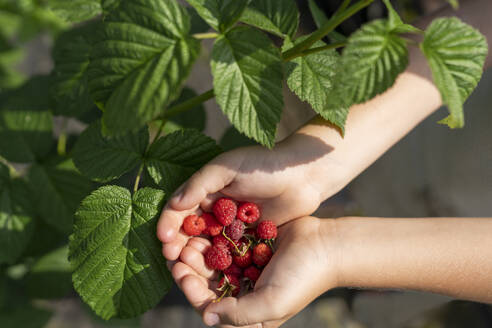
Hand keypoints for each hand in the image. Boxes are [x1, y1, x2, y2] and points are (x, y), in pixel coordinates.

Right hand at [157, 132, 348, 260]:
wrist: (302, 175)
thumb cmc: (263, 164)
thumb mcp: (229, 167)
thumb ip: (201, 183)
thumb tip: (174, 205)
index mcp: (205, 191)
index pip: (178, 211)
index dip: (169, 225)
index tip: (165, 241)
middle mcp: (214, 211)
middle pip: (189, 233)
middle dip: (179, 247)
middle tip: (173, 262)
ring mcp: (230, 227)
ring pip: (206, 247)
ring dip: (196, 260)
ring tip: (187, 273)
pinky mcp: (247, 240)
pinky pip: (229, 255)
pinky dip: (219, 265)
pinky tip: (213, 277)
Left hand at [170, 216, 337, 326]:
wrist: (327, 245)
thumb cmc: (303, 278)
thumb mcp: (272, 304)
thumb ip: (239, 315)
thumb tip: (208, 317)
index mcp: (249, 312)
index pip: (211, 306)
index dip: (192, 291)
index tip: (181, 273)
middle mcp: (245, 290)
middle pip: (209, 282)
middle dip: (192, 269)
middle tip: (178, 253)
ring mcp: (247, 266)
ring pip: (215, 262)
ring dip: (200, 252)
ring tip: (187, 239)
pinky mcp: (251, 246)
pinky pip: (227, 243)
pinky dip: (214, 237)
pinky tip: (203, 227)